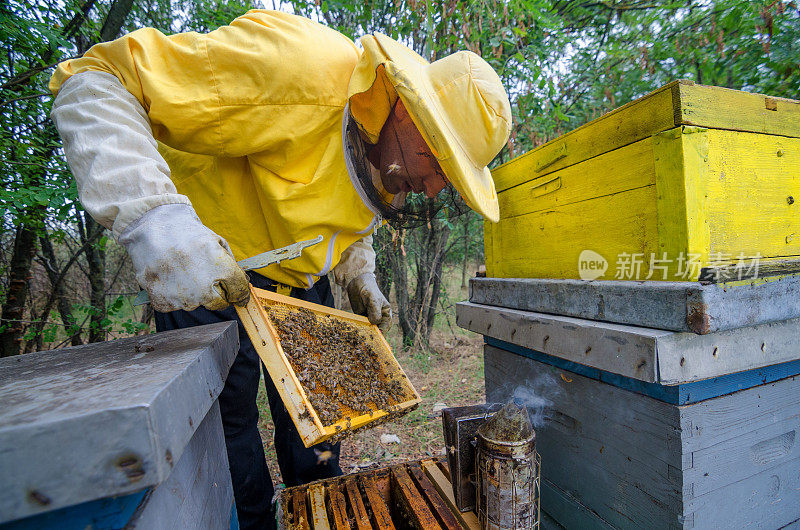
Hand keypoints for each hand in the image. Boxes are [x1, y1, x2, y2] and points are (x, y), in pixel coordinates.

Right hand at [119, 204, 248, 311]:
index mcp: (220, 268)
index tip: (238, 295)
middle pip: (219, 303)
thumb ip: (232, 265)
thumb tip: (241, 284)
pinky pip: (175, 304)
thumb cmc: (186, 232)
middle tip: (207, 279)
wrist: (151, 226)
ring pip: (195, 304)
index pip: (239, 292)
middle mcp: (203, 286)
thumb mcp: (217, 242)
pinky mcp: (162, 300)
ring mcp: (181, 295)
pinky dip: (173, 294)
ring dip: (194, 293)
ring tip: (183, 271)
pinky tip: (170, 276)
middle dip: (218, 294)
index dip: (240, 293)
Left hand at [347, 272, 391, 331]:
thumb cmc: (369, 290)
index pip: (385, 327)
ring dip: (364, 332)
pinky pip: (361, 326)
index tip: (375, 336)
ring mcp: (369, 319)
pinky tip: (355, 329)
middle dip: (372, 334)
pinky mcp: (361, 318)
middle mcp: (379, 318)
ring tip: (360, 333)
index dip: (381, 333)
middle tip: (366, 337)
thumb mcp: (373, 300)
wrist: (357, 284)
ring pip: (368, 329)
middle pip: (377, 330)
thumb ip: (375, 311)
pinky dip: (358, 328)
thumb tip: (375, 323)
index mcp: (386, 314)